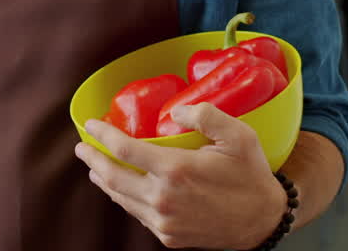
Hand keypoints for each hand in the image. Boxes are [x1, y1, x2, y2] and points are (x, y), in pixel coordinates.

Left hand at [75, 103, 286, 248]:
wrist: (264, 221)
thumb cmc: (251, 175)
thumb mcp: (239, 136)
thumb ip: (206, 115)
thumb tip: (175, 111)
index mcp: (176, 170)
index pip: (125, 150)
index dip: (103, 135)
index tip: (90, 125)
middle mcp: (164, 199)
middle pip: (113, 177)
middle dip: (93, 159)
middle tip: (83, 147)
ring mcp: (165, 221)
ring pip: (122, 199)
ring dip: (104, 180)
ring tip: (96, 166)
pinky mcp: (169, 236)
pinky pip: (138, 214)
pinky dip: (125, 198)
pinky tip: (124, 188)